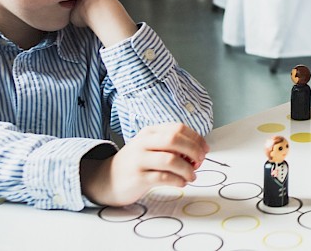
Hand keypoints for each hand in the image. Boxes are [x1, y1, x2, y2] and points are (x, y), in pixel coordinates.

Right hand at [81, 123, 209, 206]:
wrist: (106, 180)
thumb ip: (171, 146)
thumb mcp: (151, 148)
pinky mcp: (137, 178)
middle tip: (200, 162)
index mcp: (150, 132)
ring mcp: (139, 160)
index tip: (205, 150)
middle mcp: (143, 142)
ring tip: (191, 176)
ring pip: (170, 159)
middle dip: (193, 150)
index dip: (196, 138)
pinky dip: (177, 180)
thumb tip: (198, 152)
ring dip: (187, 169)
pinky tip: (181, 183)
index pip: (178, 128)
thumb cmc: (136, 163)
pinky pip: (163, 178)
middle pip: (174, 139)